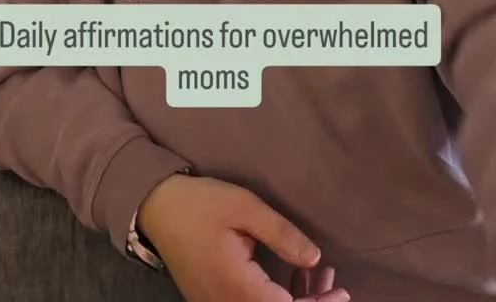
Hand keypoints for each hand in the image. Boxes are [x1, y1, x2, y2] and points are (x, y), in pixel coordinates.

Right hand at [136, 174, 349, 301]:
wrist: (154, 208)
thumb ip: (280, 234)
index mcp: (237, 287)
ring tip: (319, 278)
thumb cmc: (200, 203)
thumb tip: (314, 258)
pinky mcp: (212, 299)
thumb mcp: (243, 207)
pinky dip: (274, 299)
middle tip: (335, 285)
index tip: (341, 291)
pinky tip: (292, 280)